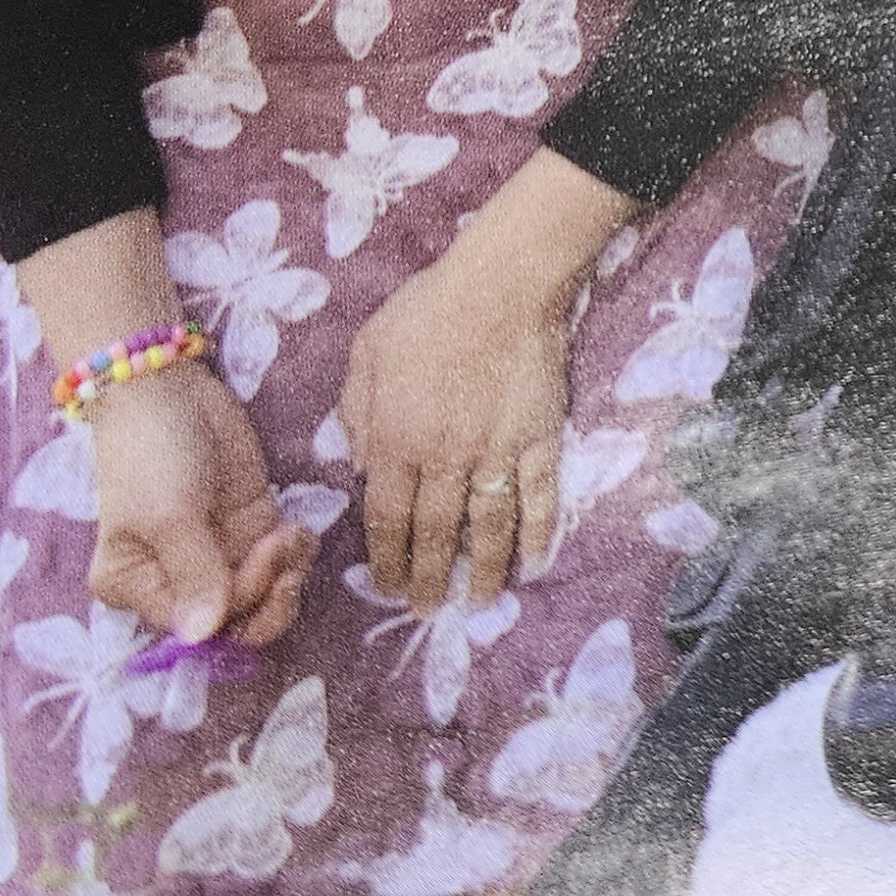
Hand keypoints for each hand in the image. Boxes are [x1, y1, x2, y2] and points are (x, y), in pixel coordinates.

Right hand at [84, 364, 306, 645]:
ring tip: (288, 535)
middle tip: (281, 554)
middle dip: (267, 596)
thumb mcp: (166, 513)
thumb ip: (193, 574)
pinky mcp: (249, 529)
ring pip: (265, 597)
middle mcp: (175, 582)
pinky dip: (296, 553)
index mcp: (135, 588)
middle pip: (234, 623)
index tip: (256, 563)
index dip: (235, 611)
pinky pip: (282, 564)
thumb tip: (202, 636)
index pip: (193, 631)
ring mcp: (217, 556)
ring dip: (286, 574)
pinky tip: (293, 526)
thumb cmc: (150, 452)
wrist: (168, 387)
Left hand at [338, 241, 577, 611]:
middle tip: (427, 611)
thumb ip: (356, 410)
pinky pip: (539, 497)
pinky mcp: (539, 440)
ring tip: (480, 602)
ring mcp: (497, 453)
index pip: (387, 516)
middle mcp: (445, 458)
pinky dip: (537, 533)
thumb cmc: (427, 310)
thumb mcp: (367, 350)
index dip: (387, 558)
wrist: (502, 285)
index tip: (387, 588)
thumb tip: (363, 465)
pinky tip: (533, 561)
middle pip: (435, 533)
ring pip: (489, 527)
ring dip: (484, 570)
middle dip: (429, 577)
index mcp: (397, 438)